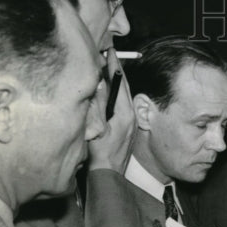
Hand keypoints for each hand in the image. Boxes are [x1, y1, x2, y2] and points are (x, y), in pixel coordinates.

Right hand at [87, 48, 134, 171]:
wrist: (109, 175)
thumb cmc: (100, 155)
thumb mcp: (96, 127)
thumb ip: (98, 104)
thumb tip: (98, 82)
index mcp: (124, 113)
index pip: (119, 83)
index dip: (113, 65)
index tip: (109, 51)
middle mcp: (130, 116)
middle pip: (124, 87)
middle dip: (116, 71)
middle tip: (109, 55)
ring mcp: (130, 123)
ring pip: (124, 97)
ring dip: (117, 83)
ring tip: (108, 70)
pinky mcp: (127, 129)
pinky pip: (123, 106)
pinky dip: (117, 96)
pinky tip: (109, 95)